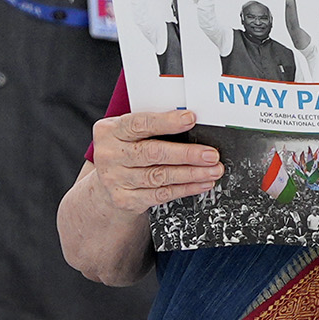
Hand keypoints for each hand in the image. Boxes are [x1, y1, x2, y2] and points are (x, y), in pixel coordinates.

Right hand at [84, 104, 219, 213]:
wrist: (105, 183)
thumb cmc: (126, 149)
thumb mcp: (129, 132)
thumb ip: (152, 126)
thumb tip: (191, 122)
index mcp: (110, 131)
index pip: (140, 124)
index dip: (166, 122)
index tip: (191, 119)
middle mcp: (109, 155)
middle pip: (153, 153)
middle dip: (187, 154)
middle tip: (211, 154)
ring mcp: (115, 179)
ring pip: (159, 176)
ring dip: (191, 174)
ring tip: (212, 170)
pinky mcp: (124, 200)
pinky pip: (160, 194)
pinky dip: (185, 189)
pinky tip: (201, 184)